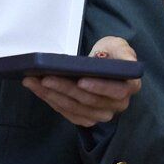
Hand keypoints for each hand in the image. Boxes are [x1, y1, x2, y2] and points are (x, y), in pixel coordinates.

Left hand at [22, 36, 142, 127]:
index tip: (81, 80)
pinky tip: (38, 89)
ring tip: (34, 82)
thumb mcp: (118, 46)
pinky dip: (51, 101)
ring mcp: (102, 114)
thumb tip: (119, 61)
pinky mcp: (87, 118)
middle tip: (45, 78)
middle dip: (66, 89)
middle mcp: (118, 104)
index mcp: (130, 86)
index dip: (99, 87)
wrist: (104, 64)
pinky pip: (68, 113)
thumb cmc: (111, 53)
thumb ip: (123, 52)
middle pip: (90, 101)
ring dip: (53, 96)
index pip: (117, 91)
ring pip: (76, 109)